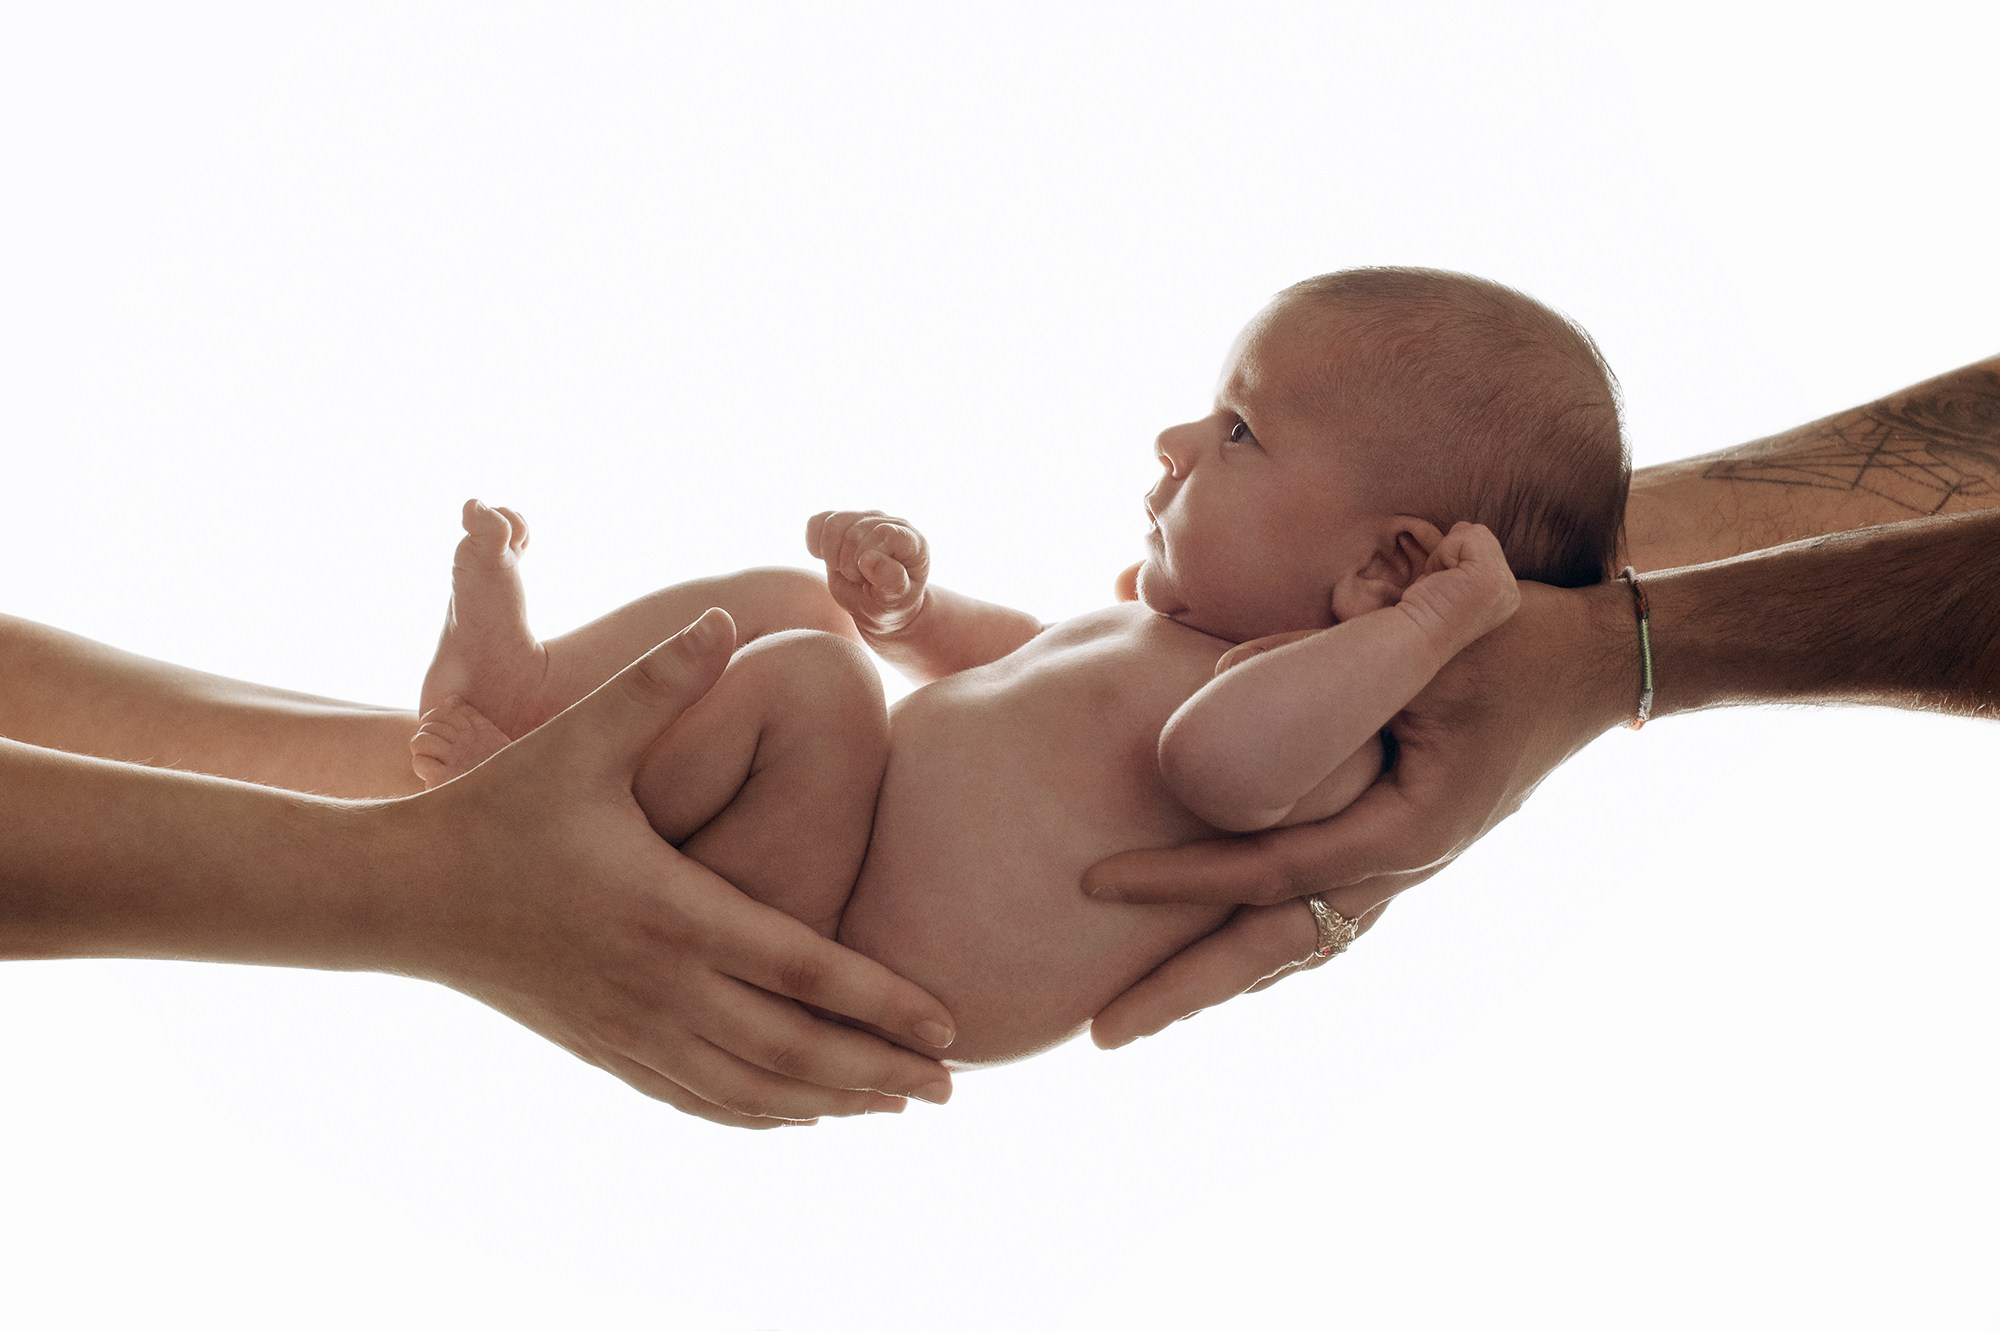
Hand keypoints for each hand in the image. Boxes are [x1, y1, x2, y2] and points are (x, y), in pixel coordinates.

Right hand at [383, 608, 958, 1125]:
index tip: (952, 1026)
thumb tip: (728, 619)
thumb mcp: (577, 739)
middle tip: (951, 1087)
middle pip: (790, 1050)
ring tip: (895, 1106)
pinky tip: (798, 1118)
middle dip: (877, 1071)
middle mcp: (658, 986)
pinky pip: (694, 1098)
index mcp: (670, 913)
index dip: (882, 1001)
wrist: (400, 894)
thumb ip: (658, 682)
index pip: (803, 971)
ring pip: (749, 1088)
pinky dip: (756, 1114)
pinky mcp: (602, 1046)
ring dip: (828, 1100)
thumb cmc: (496, 808)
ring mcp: (628, 1028)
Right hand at [806, 510, 931, 639]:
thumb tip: (868, 559)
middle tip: (859, 581)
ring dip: (831, 555)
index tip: (868, 579)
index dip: (868, 557)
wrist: (876, 606)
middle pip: (854, 531)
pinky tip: (829, 561)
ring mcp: (864, 520)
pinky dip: (815, 543)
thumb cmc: (891, 605)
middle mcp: (890, 523)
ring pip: (833, 524)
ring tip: (845, 572)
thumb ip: (890, 582)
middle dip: (848, 564)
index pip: (884, 534)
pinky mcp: (842, 523)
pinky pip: (817, 523)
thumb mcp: (896, 602)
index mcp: (912, 541)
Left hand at [1082, 578, 1632, 1046]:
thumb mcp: (1429, 634)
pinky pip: (1321, 920)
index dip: (1183, 881)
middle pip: (1275, 948)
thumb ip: (1325, 657)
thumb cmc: (1512, 641)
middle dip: (1185, 990)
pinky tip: (1220, 971)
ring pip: (1298, 947)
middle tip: (1099, 1034)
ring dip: (1219, 982)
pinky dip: (1265, 951)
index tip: (1099, 883)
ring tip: (1140, 1015)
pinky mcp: (1400, 853)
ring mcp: (1404, 869)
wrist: (1591, 667)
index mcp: (1409, 828)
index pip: (1273, 871)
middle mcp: (1404, 866)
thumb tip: (1213, 681)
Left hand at [1397, 522, 1520, 651]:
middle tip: (1441, 588)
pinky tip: (1439, 580)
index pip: (1484, 549)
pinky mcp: (1487, 574)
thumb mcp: (1455, 581)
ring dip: (1446, 555)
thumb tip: (1465, 526)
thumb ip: (1469, 557)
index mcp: (1507, 595)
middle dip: (1452, 557)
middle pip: (1481, 538)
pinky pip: (1465, 535)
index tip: (1446, 591)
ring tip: (1440, 585)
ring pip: (1474, 534)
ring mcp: (1503, 583)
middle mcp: (1511, 591)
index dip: (1456, 563)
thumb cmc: (1424, 612)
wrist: (1414, 639)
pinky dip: (1443, 553)